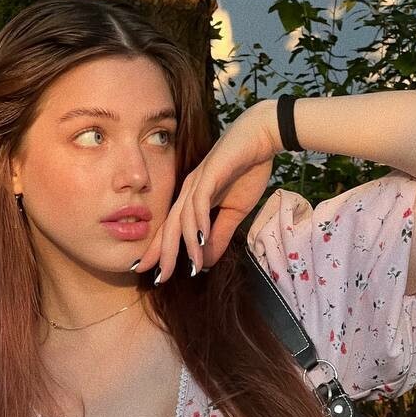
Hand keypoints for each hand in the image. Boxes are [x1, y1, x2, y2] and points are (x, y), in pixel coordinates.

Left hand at [131, 100, 279, 283]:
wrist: (262, 138)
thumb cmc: (247, 171)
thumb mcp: (235, 212)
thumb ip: (219, 235)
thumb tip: (206, 261)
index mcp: (191, 200)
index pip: (171, 230)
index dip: (161, 251)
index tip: (153, 274)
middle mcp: (189, 191)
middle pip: (170, 227)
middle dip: (162, 254)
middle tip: (158, 278)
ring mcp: (197, 182)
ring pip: (184, 218)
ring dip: (187, 244)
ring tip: (192, 266)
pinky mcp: (210, 173)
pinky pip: (200, 201)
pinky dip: (199, 220)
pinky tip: (200, 238)